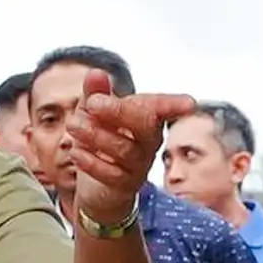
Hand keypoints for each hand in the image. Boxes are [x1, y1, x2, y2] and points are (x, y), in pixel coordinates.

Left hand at [67, 70, 195, 223]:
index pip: (160, 108)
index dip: (173, 104)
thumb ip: (95, 94)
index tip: (189, 103)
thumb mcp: (94, 114)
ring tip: (73, 124)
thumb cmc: (102, 141)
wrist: (97, 188)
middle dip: (119, 111)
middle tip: (92, 102)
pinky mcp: (125, 185)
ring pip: (125, 149)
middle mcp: (148, 142)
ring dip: (95, 134)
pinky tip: (76, 152)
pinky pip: (111, 174)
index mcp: (146, 118)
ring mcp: (139, 165)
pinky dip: (91, 162)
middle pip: (145, 125)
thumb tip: (96, 74)